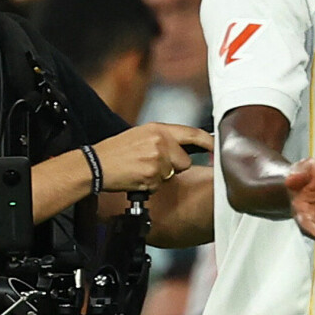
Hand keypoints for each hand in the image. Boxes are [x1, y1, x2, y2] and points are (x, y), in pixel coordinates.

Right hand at [93, 123, 214, 192]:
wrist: (96, 165)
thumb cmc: (116, 151)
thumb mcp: (141, 135)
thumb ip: (164, 139)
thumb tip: (184, 148)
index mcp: (158, 129)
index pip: (192, 133)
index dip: (208, 141)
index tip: (218, 147)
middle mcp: (160, 141)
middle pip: (184, 161)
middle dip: (174, 167)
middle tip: (152, 164)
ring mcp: (157, 159)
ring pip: (172, 174)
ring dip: (160, 177)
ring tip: (141, 169)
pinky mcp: (152, 175)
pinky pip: (160, 185)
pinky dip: (151, 185)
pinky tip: (137, 177)